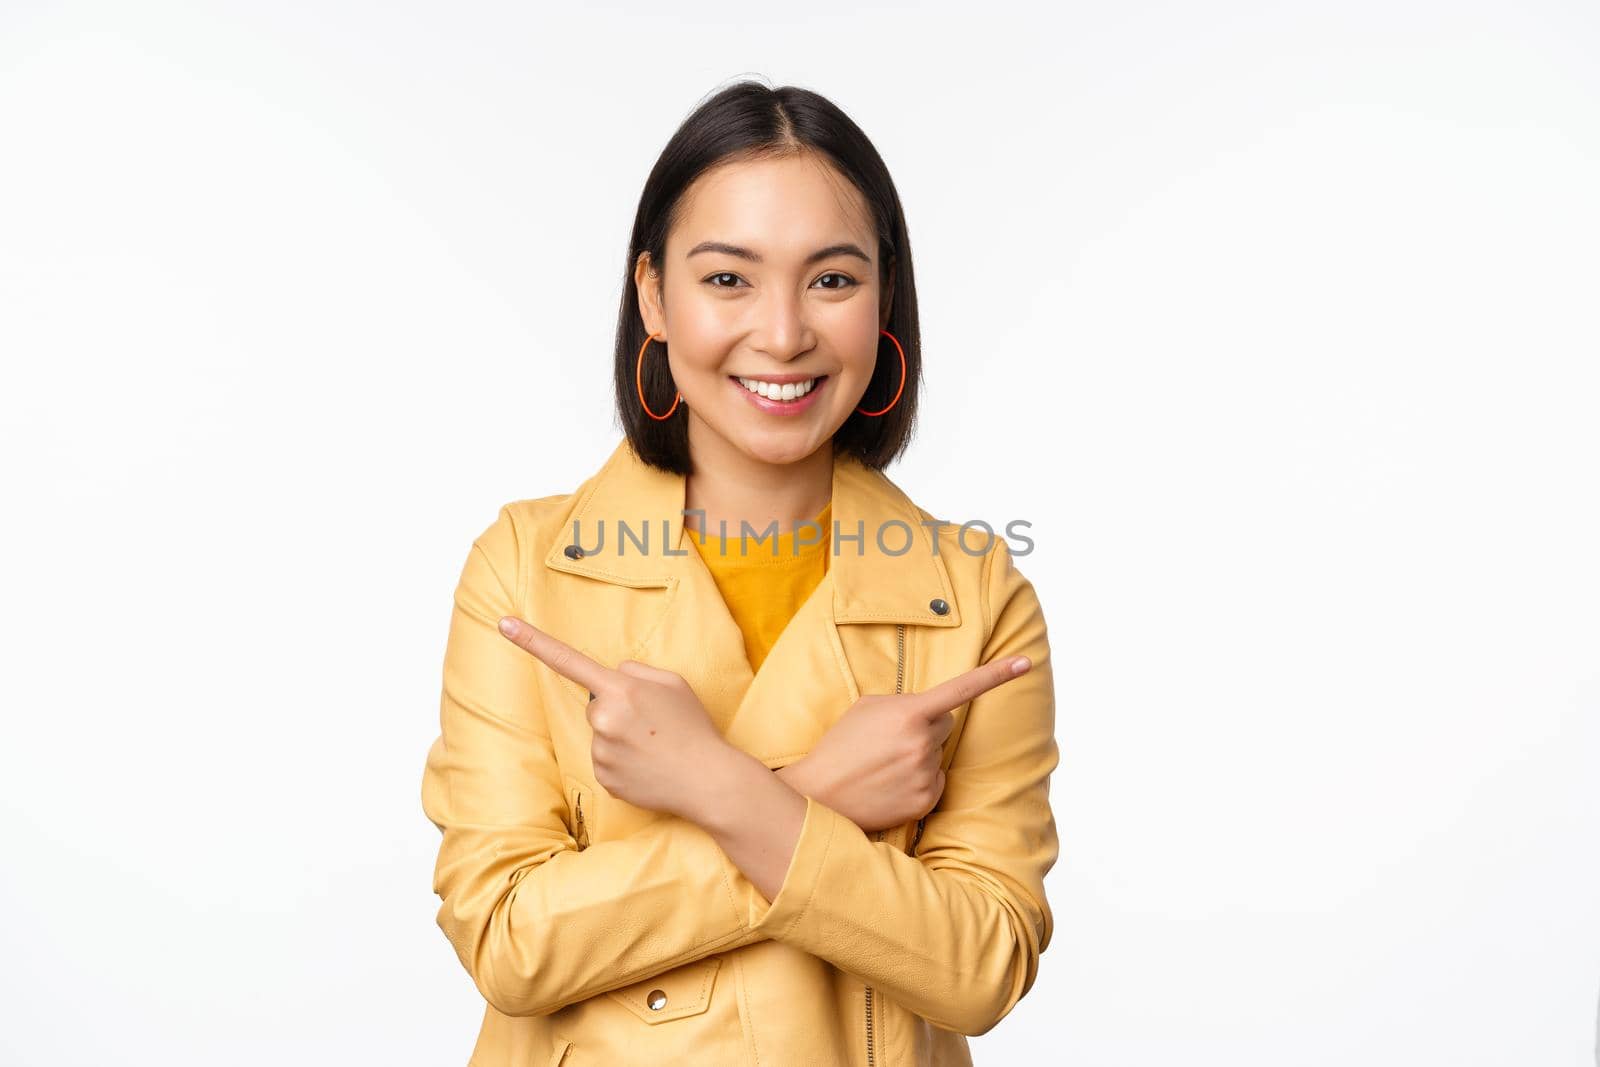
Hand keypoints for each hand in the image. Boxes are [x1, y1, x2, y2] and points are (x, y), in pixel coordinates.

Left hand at [497, 615, 732, 819]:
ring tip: (654, 747)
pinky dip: (622, 762)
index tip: (503, 624)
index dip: (532, 641)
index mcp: (621, 688)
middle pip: (596, 704)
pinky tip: (647, 766)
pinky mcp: (603, 778)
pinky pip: (604, 761)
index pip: (568, 660)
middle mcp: (603, 717)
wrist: (707, 780)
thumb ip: (638, 671)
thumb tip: (615, 676)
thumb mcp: (673, 683)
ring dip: (620, 737)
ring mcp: (601, 751)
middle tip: (652, 723)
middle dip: (617, 709)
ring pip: (600, 734)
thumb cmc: (693, 727)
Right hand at [792, 652, 1031, 833]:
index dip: (997, 674)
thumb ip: (904, 703)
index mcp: (909, 713)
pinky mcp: (925, 801)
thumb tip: (931, 713)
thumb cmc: (840, 746)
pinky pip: (936, 782)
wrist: (818, 795)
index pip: (961, 689)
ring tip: (883, 766)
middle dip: (925, 728)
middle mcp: (923, 743)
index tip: (1026, 662)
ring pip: (938, 755)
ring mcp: (925, 774)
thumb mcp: (866, 708)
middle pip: (945, 725)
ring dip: (918, 756)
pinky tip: (890, 785)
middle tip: (889, 741)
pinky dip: (918, 782)